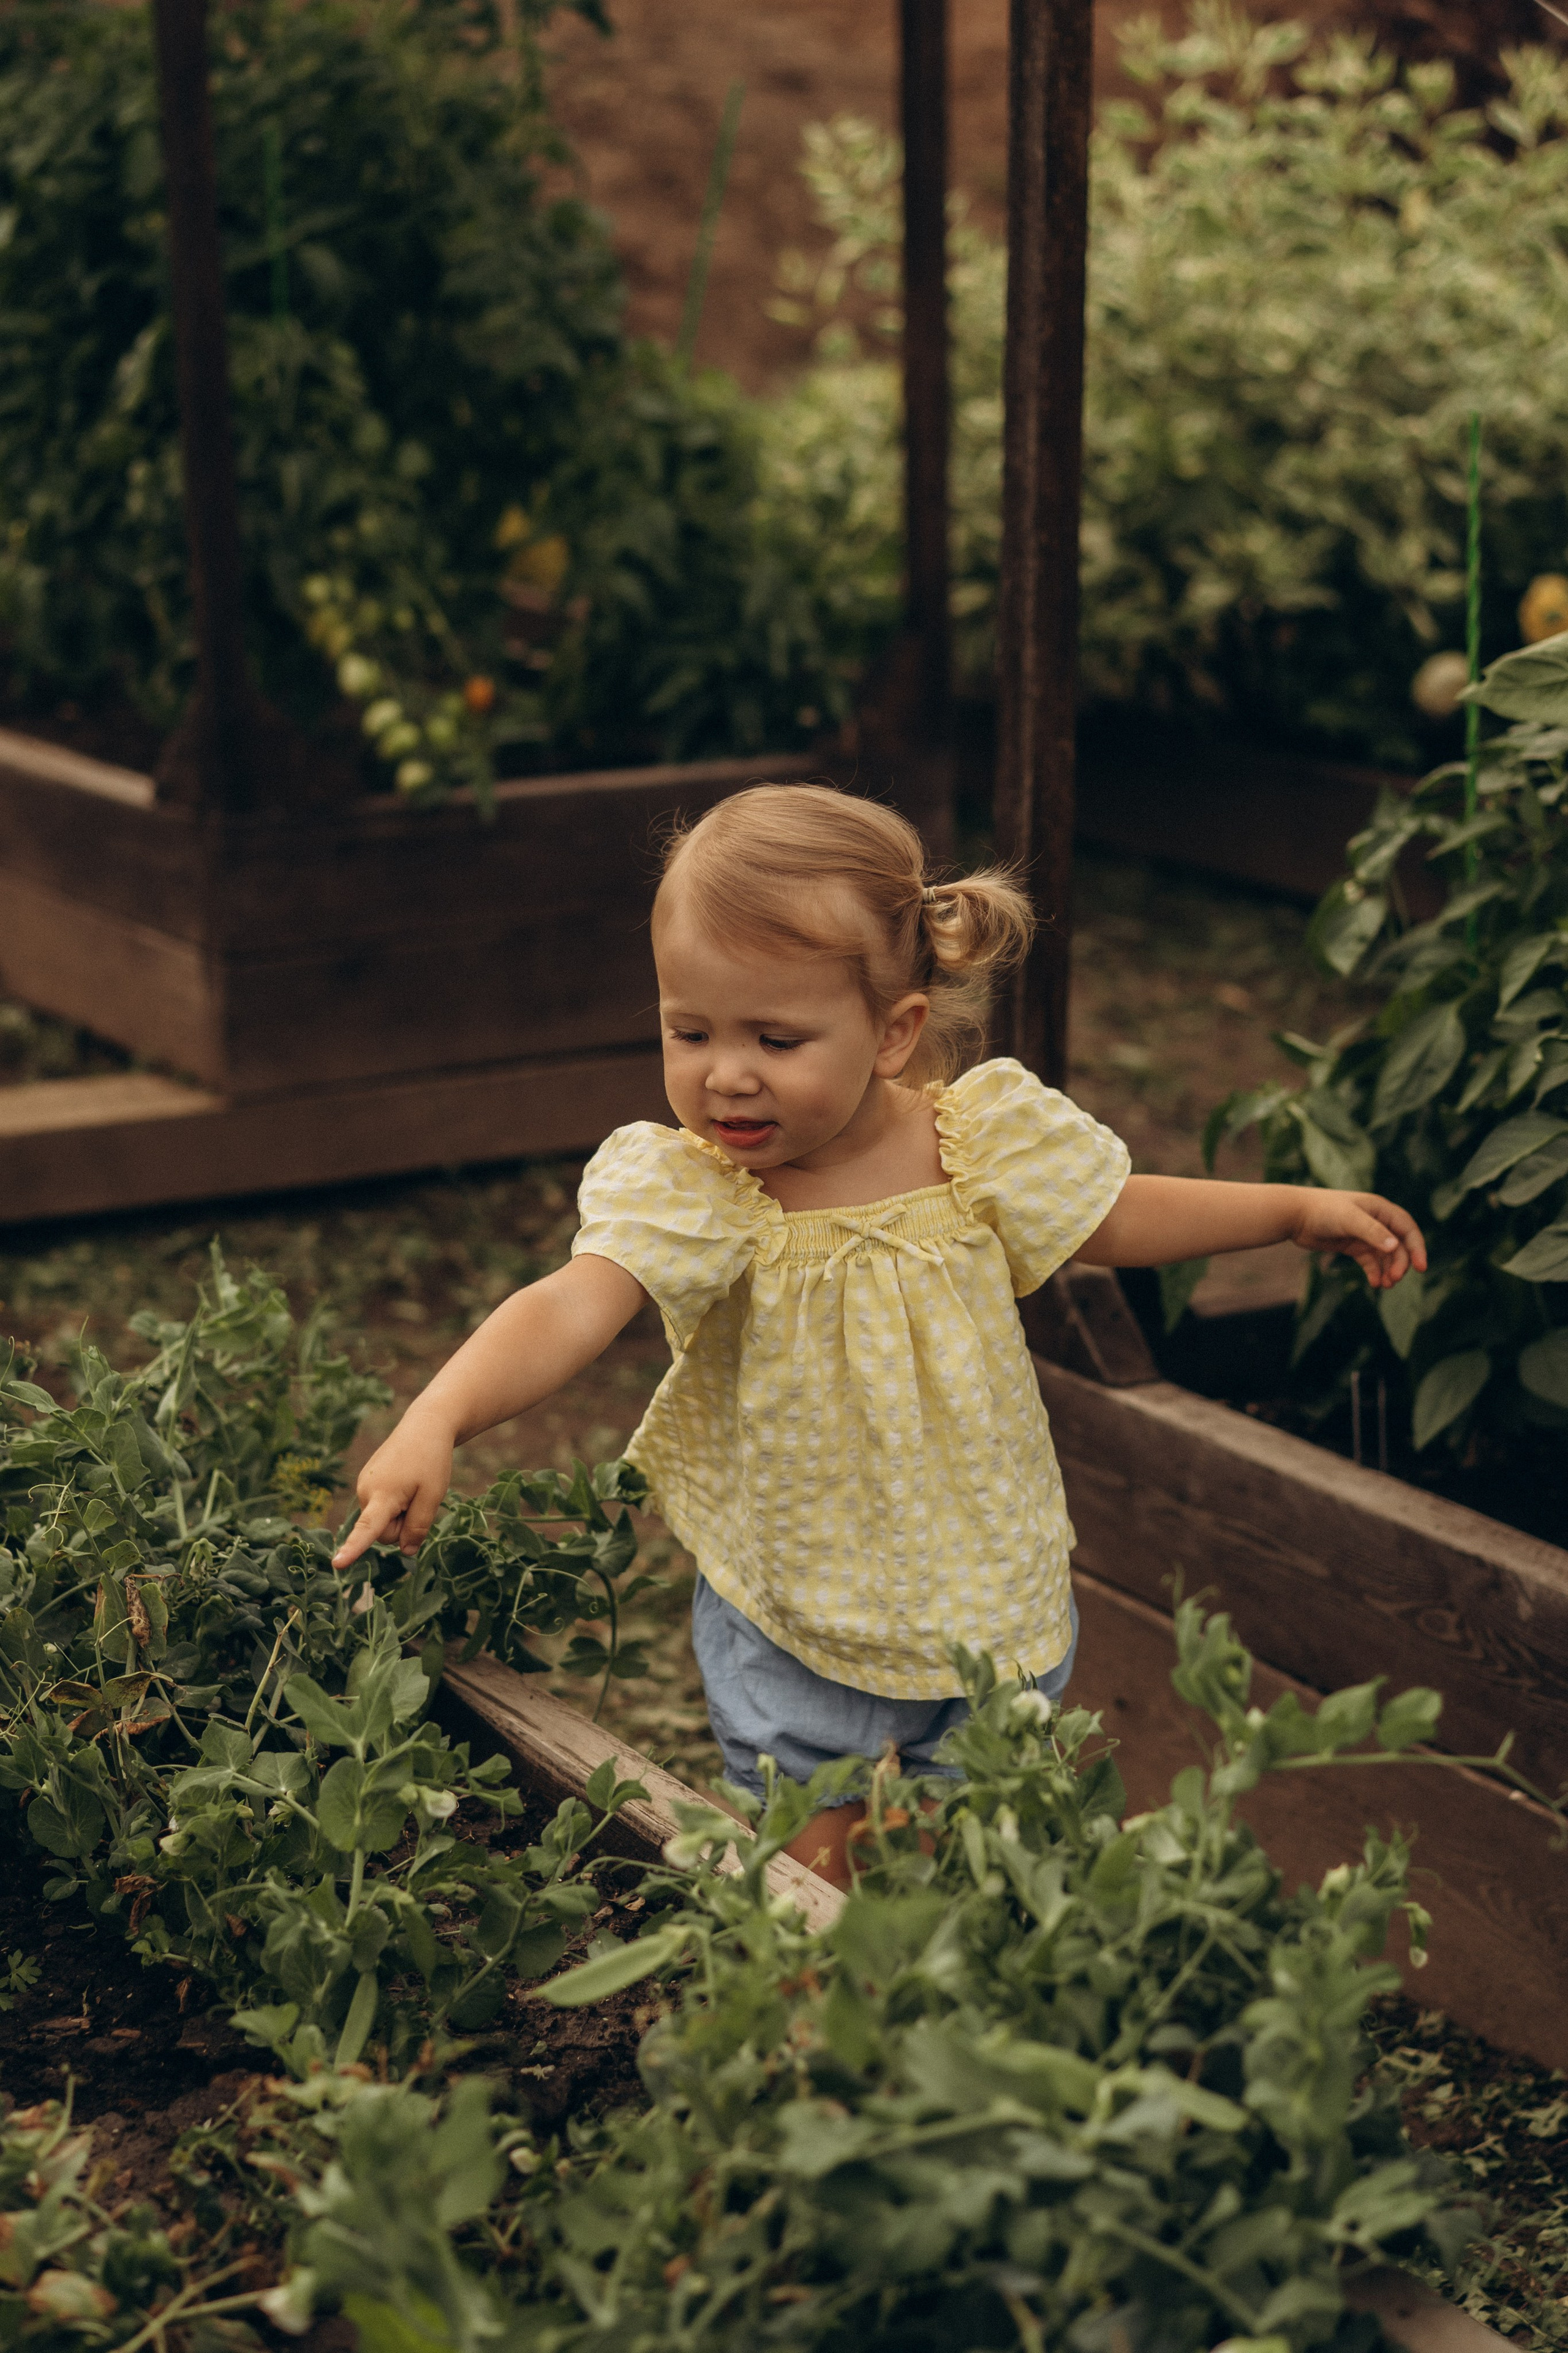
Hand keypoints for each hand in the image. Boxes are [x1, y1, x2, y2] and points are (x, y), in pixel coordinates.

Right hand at [332, 1407, 454, 1569]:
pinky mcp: (365, 1482)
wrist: (423, 1427)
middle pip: (383, 1532)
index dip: (353, 1549)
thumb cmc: (431, 1461)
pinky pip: (379, 1507)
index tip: (337, 1564)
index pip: (366, 1529)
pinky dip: (394, 1502)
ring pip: (381, 1521)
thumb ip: (418, 1527)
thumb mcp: (433, 1496)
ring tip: (412, 1487)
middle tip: (418, 1498)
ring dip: (399, 1513)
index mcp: (382, 1495)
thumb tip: (405, 1552)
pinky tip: (404, 1482)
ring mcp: (363, 1486)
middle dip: (401, 1525)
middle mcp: (365, 1491)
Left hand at [1287, 1188, 1426, 1289]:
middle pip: (1398, 1245)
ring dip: (1389, 1270)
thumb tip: (1395, 1246)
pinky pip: (1370, 1262)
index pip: (1407, 1229)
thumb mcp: (1350, 1220)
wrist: (1295, 1215)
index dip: (1417, 1247)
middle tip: (1395, 1279)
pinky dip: (1375, 1272)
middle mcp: (1376, 1221)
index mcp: (1381, 1209)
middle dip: (1400, 1263)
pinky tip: (1375, 1283)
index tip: (1421, 1267)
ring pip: (1385, 1256)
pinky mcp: (1353, 1246)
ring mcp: (1364, 1234)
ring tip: (1386, 1284)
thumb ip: (1372, 1232)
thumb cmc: (1323, 1211)